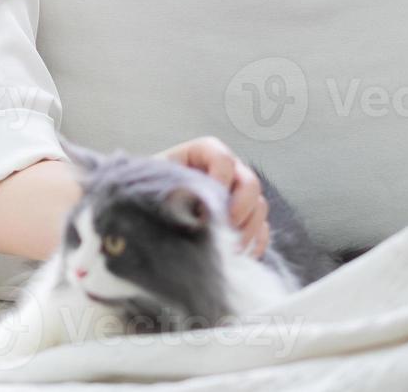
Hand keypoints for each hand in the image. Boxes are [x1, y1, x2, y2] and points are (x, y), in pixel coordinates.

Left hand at [156, 136, 268, 257]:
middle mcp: (227, 171)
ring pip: (259, 207)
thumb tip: (192, 208)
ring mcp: (238, 194)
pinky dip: (254, 244)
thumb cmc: (150, 190)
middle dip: (240, 208)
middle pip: (250, 183)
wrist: (146, 208)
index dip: (220, 179)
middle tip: (224, 228)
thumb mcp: (156, 182)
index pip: (223, 159)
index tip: (207, 204)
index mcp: (203, 153)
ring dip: (247, 230)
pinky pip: (261, 230)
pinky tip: (238, 256)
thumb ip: (173, 188)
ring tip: (227, 249)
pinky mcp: (244, 219)